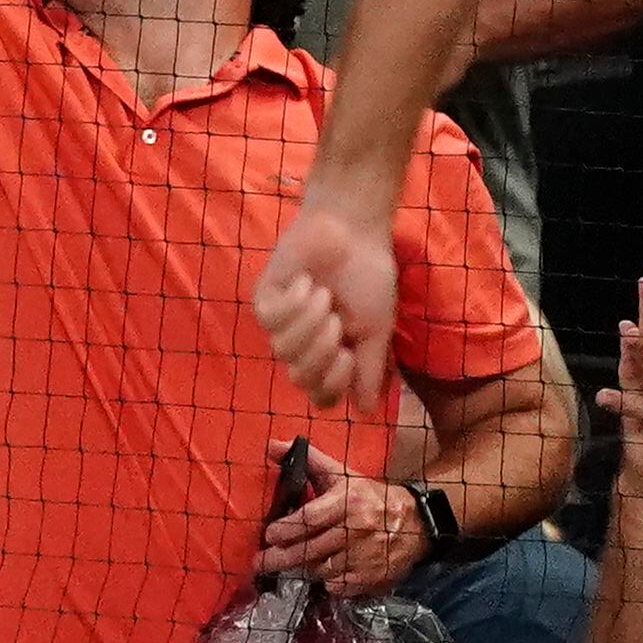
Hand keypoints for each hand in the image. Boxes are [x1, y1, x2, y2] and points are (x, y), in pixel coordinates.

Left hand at [254, 438, 429, 596]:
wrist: (418, 521)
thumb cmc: (370, 497)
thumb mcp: (342, 475)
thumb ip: (308, 461)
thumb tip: (270, 446)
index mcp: (348, 502)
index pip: (309, 519)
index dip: (285, 530)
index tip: (268, 536)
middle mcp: (357, 530)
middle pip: (309, 550)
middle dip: (279, 559)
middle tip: (259, 563)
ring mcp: (365, 556)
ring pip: (321, 570)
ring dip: (305, 568)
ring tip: (296, 563)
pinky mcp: (373, 577)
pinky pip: (339, 587)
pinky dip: (328, 582)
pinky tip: (326, 573)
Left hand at [256, 197, 397, 410]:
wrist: (353, 230)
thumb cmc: (368, 276)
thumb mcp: (378, 328)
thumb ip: (371, 369)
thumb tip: (366, 412)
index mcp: (332, 356)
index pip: (321, 396)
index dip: (332, 384)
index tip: (350, 356)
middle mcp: (303, 346)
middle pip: (300, 378)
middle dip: (321, 352)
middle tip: (337, 322)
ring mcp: (281, 325)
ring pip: (283, 350)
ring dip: (310, 322)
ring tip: (325, 296)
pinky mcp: (264, 301)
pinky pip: (271, 320)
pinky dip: (295, 302)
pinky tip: (307, 283)